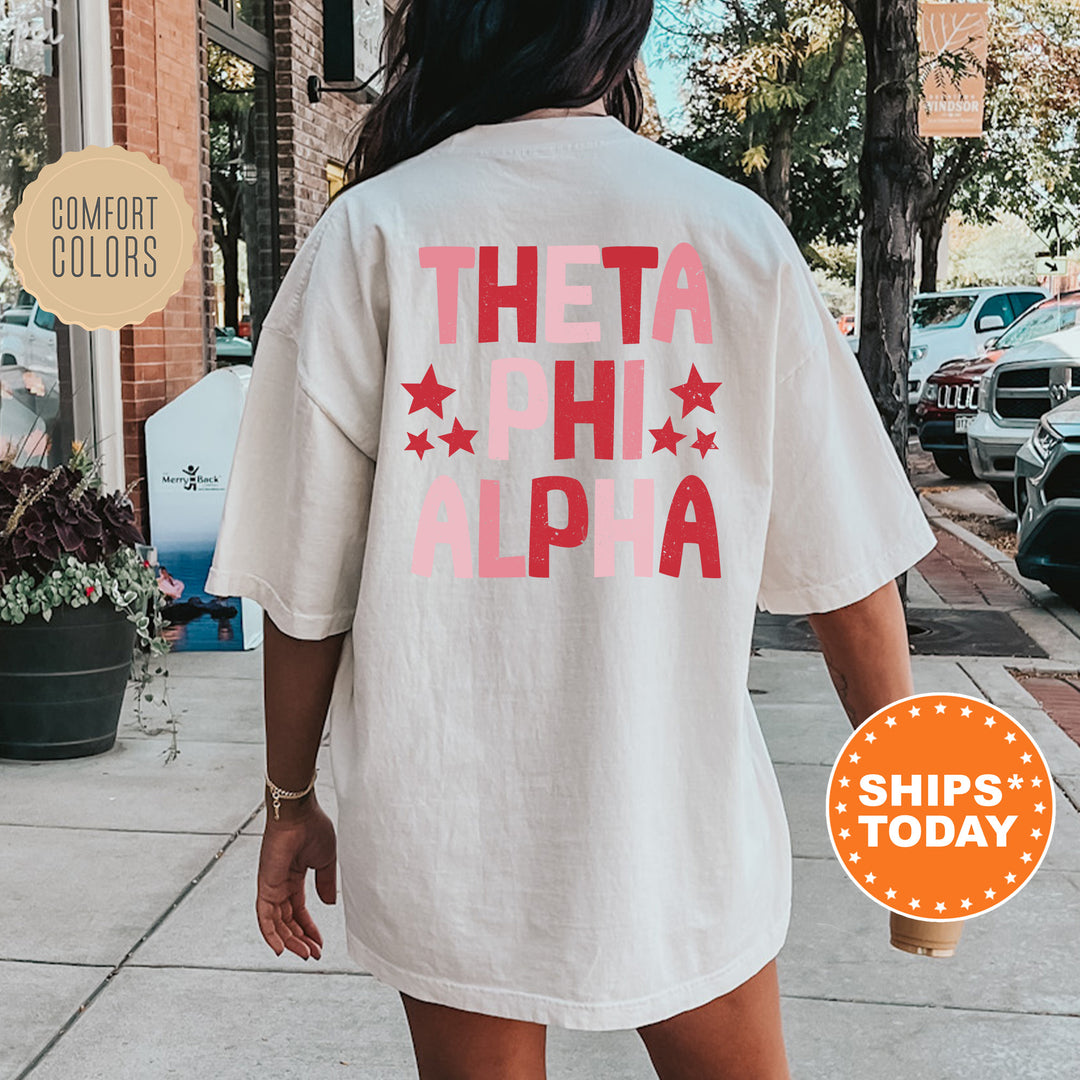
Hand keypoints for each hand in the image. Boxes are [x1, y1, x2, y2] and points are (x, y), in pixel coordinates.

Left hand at [256, 794, 336, 959]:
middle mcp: (280, 884)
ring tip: (305, 954)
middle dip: (301, 939)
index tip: (319, 944)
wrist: (299, 813)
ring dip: (290, 941)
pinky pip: (264, 916)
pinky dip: (270, 934)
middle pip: (288, 921)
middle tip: (313, 954)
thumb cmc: (313, 827)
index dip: (309, 929)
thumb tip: (329, 904)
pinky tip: (280, 949)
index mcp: (295, 877)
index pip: (300, 911)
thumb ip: (326, 884)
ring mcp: (271, 886)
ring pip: (277, 923)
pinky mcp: (265, 886)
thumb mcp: (326, 861)